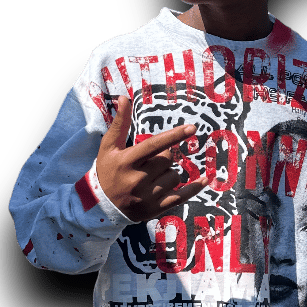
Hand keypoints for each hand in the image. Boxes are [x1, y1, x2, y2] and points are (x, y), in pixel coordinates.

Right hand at [96, 95, 204, 222]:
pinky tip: (205, 180)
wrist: (100, 206)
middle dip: (163, 158)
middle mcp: (137, 180)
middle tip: (149, 164)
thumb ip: (120, 123)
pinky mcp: (155, 209)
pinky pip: (181, 197)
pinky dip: (194, 188)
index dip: (174, 136)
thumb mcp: (108, 147)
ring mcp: (147, 196)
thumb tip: (124, 98)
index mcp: (127, 161)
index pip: (154, 146)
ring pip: (174, 176)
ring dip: (169, 173)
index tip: (192, 128)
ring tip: (153, 178)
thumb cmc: (106, 171)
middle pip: (167, 160)